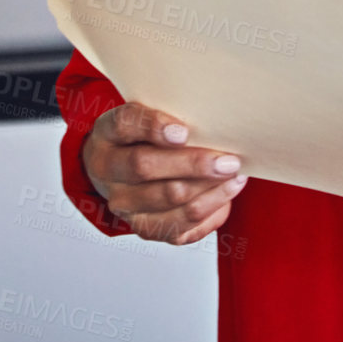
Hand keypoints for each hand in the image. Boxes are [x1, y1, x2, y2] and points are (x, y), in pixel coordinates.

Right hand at [81, 103, 246, 245]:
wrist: (122, 171)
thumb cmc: (143, 136)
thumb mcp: (146, 114)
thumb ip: (166, 113)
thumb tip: (203, 124)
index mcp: (107, 135)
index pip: (126, 125)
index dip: (153, 127)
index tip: (184, 131)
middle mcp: (109, 173)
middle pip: (147, 168)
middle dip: (193, 164)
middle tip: (228, 160)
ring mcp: (125, 206)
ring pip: (169, 201)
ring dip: (208, 190)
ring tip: (235, 176)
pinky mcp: (145, 228)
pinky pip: (180, 227)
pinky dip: (209, 211)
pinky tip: (226, 194)